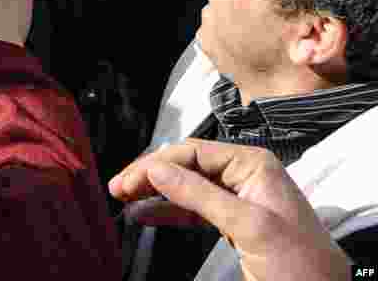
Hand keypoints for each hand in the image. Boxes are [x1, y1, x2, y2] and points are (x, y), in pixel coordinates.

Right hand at [109, 140, 350, 280]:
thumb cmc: (299, 265)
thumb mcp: (248, 226)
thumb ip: (200, 194)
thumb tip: (156, 170)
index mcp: (252, 164)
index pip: (191, 152)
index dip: (155, 165)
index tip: (126, 182)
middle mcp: (244, 175)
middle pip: (185, 166)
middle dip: (150, 176)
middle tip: (118, 190)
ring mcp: (239, 199)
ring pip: (186, 187)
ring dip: (155, 193)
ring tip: (125, 200)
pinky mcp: (235, 224)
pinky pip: (194, 209)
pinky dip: (168, 211)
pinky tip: (146, 214)